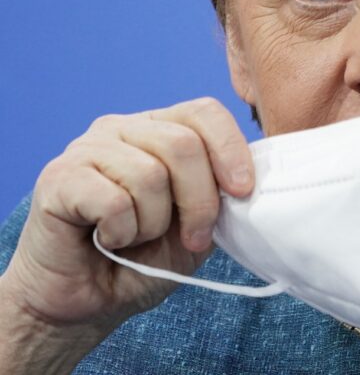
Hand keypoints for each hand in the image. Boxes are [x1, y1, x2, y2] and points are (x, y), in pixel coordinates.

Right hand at [0, 97, 253, 367]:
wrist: (90, 301)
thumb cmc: (145, 259)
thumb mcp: (199, 226)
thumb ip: (220, 194)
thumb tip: (247, 180)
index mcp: (162, 130)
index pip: (205, 112)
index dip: (230, 150)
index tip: (242, 192)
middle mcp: (125, 129)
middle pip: (183, 144)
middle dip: (199, 201)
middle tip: (191, 239)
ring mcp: (88, 148)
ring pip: (149, 175)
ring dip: (153, 224)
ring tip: (135, 237)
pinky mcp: (59, 177)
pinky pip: (113, 201)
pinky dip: (121, 233)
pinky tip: (107, 240)